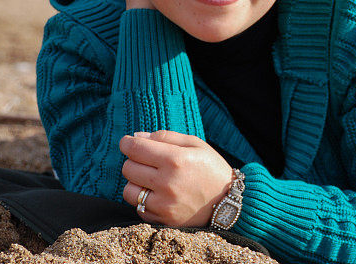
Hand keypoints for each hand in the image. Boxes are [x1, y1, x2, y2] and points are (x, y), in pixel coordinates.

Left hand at [119, 130, 234, 226]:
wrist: (228, 201)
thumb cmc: (211, 168)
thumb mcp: (195, 144)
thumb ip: (165, 137)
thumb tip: (136, 136)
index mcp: (175, 159)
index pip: (136, 148)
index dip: (127, 143)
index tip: (127, 142)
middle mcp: (167, 182)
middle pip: (128, 168)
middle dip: (134, 161)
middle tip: (146, 161)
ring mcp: (164, 204)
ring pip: (128, 190)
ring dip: (136, 182)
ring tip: (151, 180)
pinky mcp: (163, 220)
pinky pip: (138, 208)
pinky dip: (143, 200)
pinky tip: (157, 195)